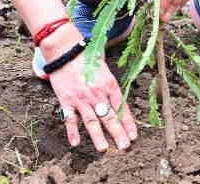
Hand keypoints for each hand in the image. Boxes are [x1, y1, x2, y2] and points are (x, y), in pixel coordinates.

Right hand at [42, 25, 137, 151]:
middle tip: (124, 147)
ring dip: (98, 136)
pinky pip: (70, 118)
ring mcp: (81, 98)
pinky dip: (72, 131)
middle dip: (117, 133)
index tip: (133, 137)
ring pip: (91, 120)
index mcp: (109, 85)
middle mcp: (97, 93)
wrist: (66, 51)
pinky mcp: (66, 100)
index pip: (122, 108)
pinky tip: (75, 143)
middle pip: (109, 116)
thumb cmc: (88, 60)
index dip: (128, 123)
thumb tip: (120, 107)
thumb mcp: (105, 71)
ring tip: (104, 149)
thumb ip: (112, 89)